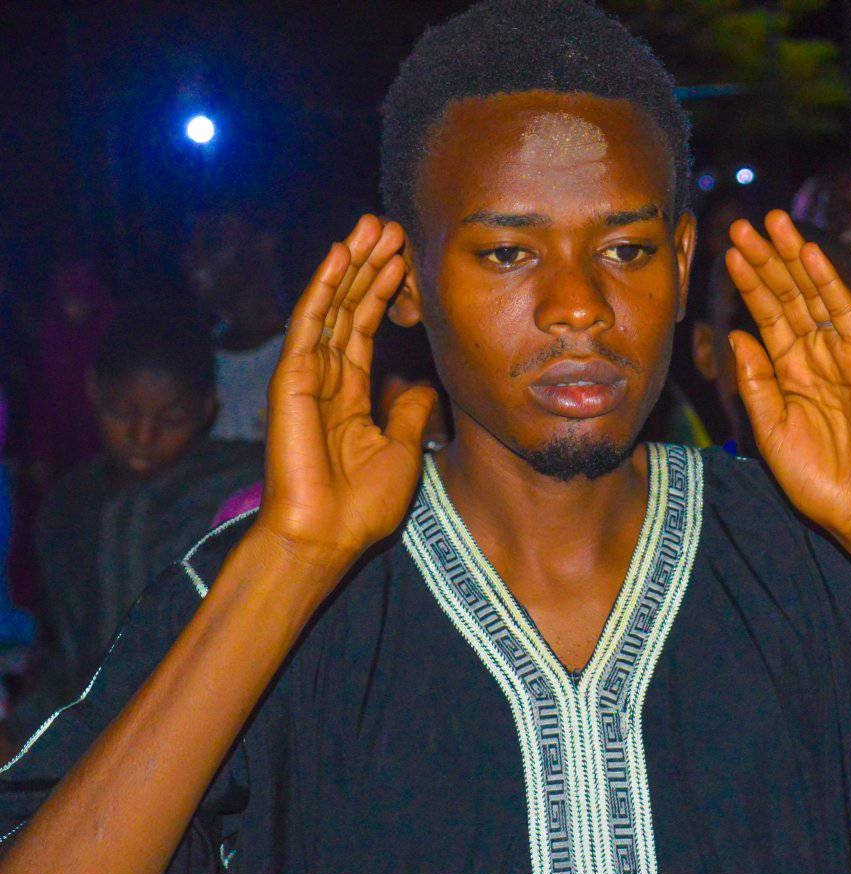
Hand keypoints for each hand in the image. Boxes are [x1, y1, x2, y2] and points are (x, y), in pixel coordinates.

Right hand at [254, 216, 436, 568]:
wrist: (326, 536)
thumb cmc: (359, 506)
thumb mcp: (401, 450)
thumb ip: (409, 412)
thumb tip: (423, 385)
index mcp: (350, 394)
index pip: (367, 328)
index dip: (384, 291)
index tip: (404, 258)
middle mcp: (326, 378)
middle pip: (349, 308)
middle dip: (369, 265)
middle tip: (389, 225)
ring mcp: (307, 376)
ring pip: (332, 306)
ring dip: (351, 264)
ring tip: (371, 225)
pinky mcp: (292, 380)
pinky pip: (311, 324)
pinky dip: (325, 287)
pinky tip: (339, 256)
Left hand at [725, 211, 850, 558]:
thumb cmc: (818, 481)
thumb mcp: (770, 430)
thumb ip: (755, 382)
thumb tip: (737, 335)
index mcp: (791, 373)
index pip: (767, 317)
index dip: (749, 284)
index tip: (727, 252)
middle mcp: (816, 357)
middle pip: (788, 297)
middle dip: (766, 260)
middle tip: (741, 223)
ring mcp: (844, 356)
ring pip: (815, 296)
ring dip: (793, 258)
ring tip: (773, 222)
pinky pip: (846, 315)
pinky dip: (829, 283)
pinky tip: (810, 255)